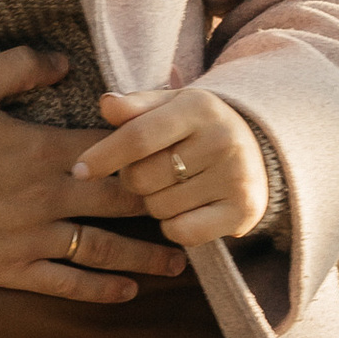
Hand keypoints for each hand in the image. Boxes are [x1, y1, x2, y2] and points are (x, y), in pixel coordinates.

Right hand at [0, 49, 192, 298]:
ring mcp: (32, 237)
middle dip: (165, 204)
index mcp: (44, 150)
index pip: (116, 148)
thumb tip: (66, 63)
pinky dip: (99, 289)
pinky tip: (126, 292)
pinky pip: (66, 283)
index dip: (153, 148)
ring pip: (105, 248)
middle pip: (124, 201)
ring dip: (146, 256)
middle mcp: (49, 196)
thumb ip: (21, 67)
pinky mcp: (12, 268)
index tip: (182, 150)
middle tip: (197, 209)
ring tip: (179, 263)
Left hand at [71, 85, 268, 243]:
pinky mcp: (244, 210)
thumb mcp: (168, 105)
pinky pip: (182, 232)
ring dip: (155, 202)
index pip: (138, 136)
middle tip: (152, 170)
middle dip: (133, 179)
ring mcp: (236, 177)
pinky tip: (188, 207)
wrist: (260, 147)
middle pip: (142, 178)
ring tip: (177, 185)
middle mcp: (222, 140)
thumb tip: (106, 105)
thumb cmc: (196, 126)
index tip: (78, 171)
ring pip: (159, 208)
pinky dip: (175, 226)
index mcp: (198, 107)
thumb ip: (134, 106)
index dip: (103, 156)